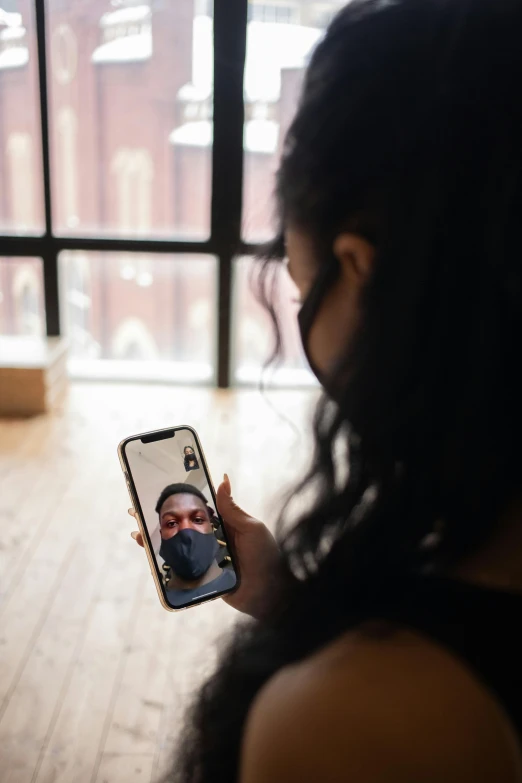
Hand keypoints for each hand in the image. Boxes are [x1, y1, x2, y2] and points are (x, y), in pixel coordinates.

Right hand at [129, 474, 287, 619]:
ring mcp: (204, 559)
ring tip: (136, 532)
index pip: (196, 509)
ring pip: (176, 547)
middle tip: (135, 510)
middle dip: (159, 519)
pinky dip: (162, 563)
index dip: (178, 502)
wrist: (269, 594)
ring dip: (155, 540)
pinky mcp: (201, 577)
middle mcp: (211, 540)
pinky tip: (148, 556)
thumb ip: (231, 507)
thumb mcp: (250, 527)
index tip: (158, 492)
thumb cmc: (265, 557)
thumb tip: (222, 478)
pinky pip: (180, 568)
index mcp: (223, 524)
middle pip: (181, 527)